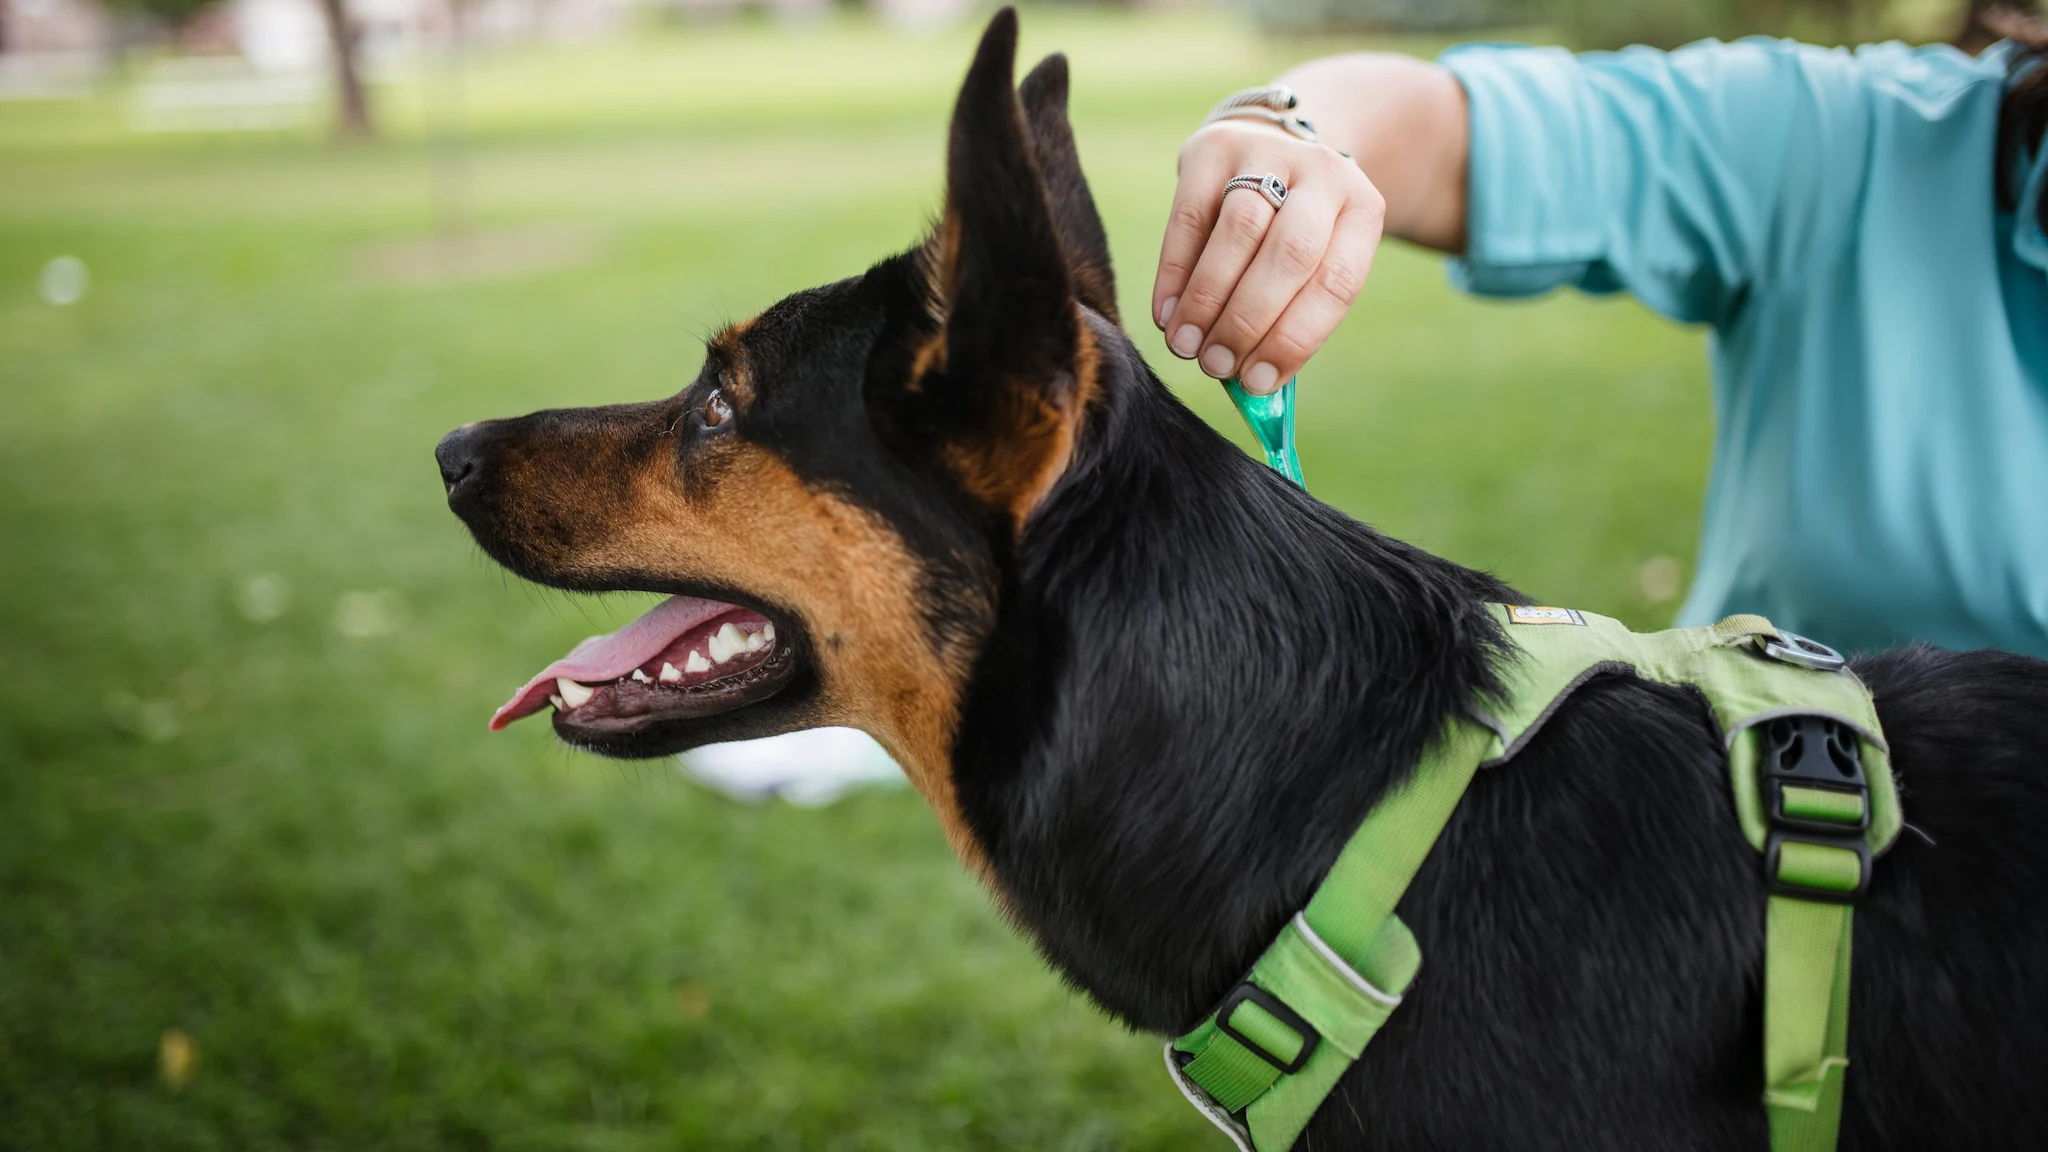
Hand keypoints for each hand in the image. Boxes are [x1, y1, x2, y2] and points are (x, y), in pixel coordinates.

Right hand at [1152, 118, 1385, 394]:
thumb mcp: (1313, 266)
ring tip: (1186, 347)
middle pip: (1289, 253)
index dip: (1294, 338)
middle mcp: (1324, 172)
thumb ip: (1289, 318)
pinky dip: (1174, 272)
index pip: (1336, 282)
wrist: (1271, 151)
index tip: (1256, 382)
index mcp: (1363, 210)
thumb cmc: (1291, 234)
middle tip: (1215, 366)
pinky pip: (1190, 215)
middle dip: (1247, 320)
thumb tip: (1249, 384)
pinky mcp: (1215, 147)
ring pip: (1239, 231)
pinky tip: (1166, 314)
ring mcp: (1270, 153)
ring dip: (1207, 299)